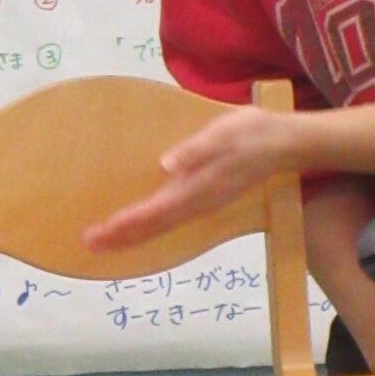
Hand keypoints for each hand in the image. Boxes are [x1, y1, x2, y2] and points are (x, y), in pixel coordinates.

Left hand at [83, 107, 287, 250]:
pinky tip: (135, 229)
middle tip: (89, 243)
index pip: (154, 212)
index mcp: (198, 188)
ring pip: (162, 228)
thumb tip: (167, 163)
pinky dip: (148, 229)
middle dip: (121, 236)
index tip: (98, 232)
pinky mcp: (205, 201)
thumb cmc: (251, 133)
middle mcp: (198, 204)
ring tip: (104, 242)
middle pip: (154, 227)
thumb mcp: (225, 132)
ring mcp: (203, 205)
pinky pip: (170, 222)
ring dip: (132, 236)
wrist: (285, 144)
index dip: (125, 224)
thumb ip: (196, 149)